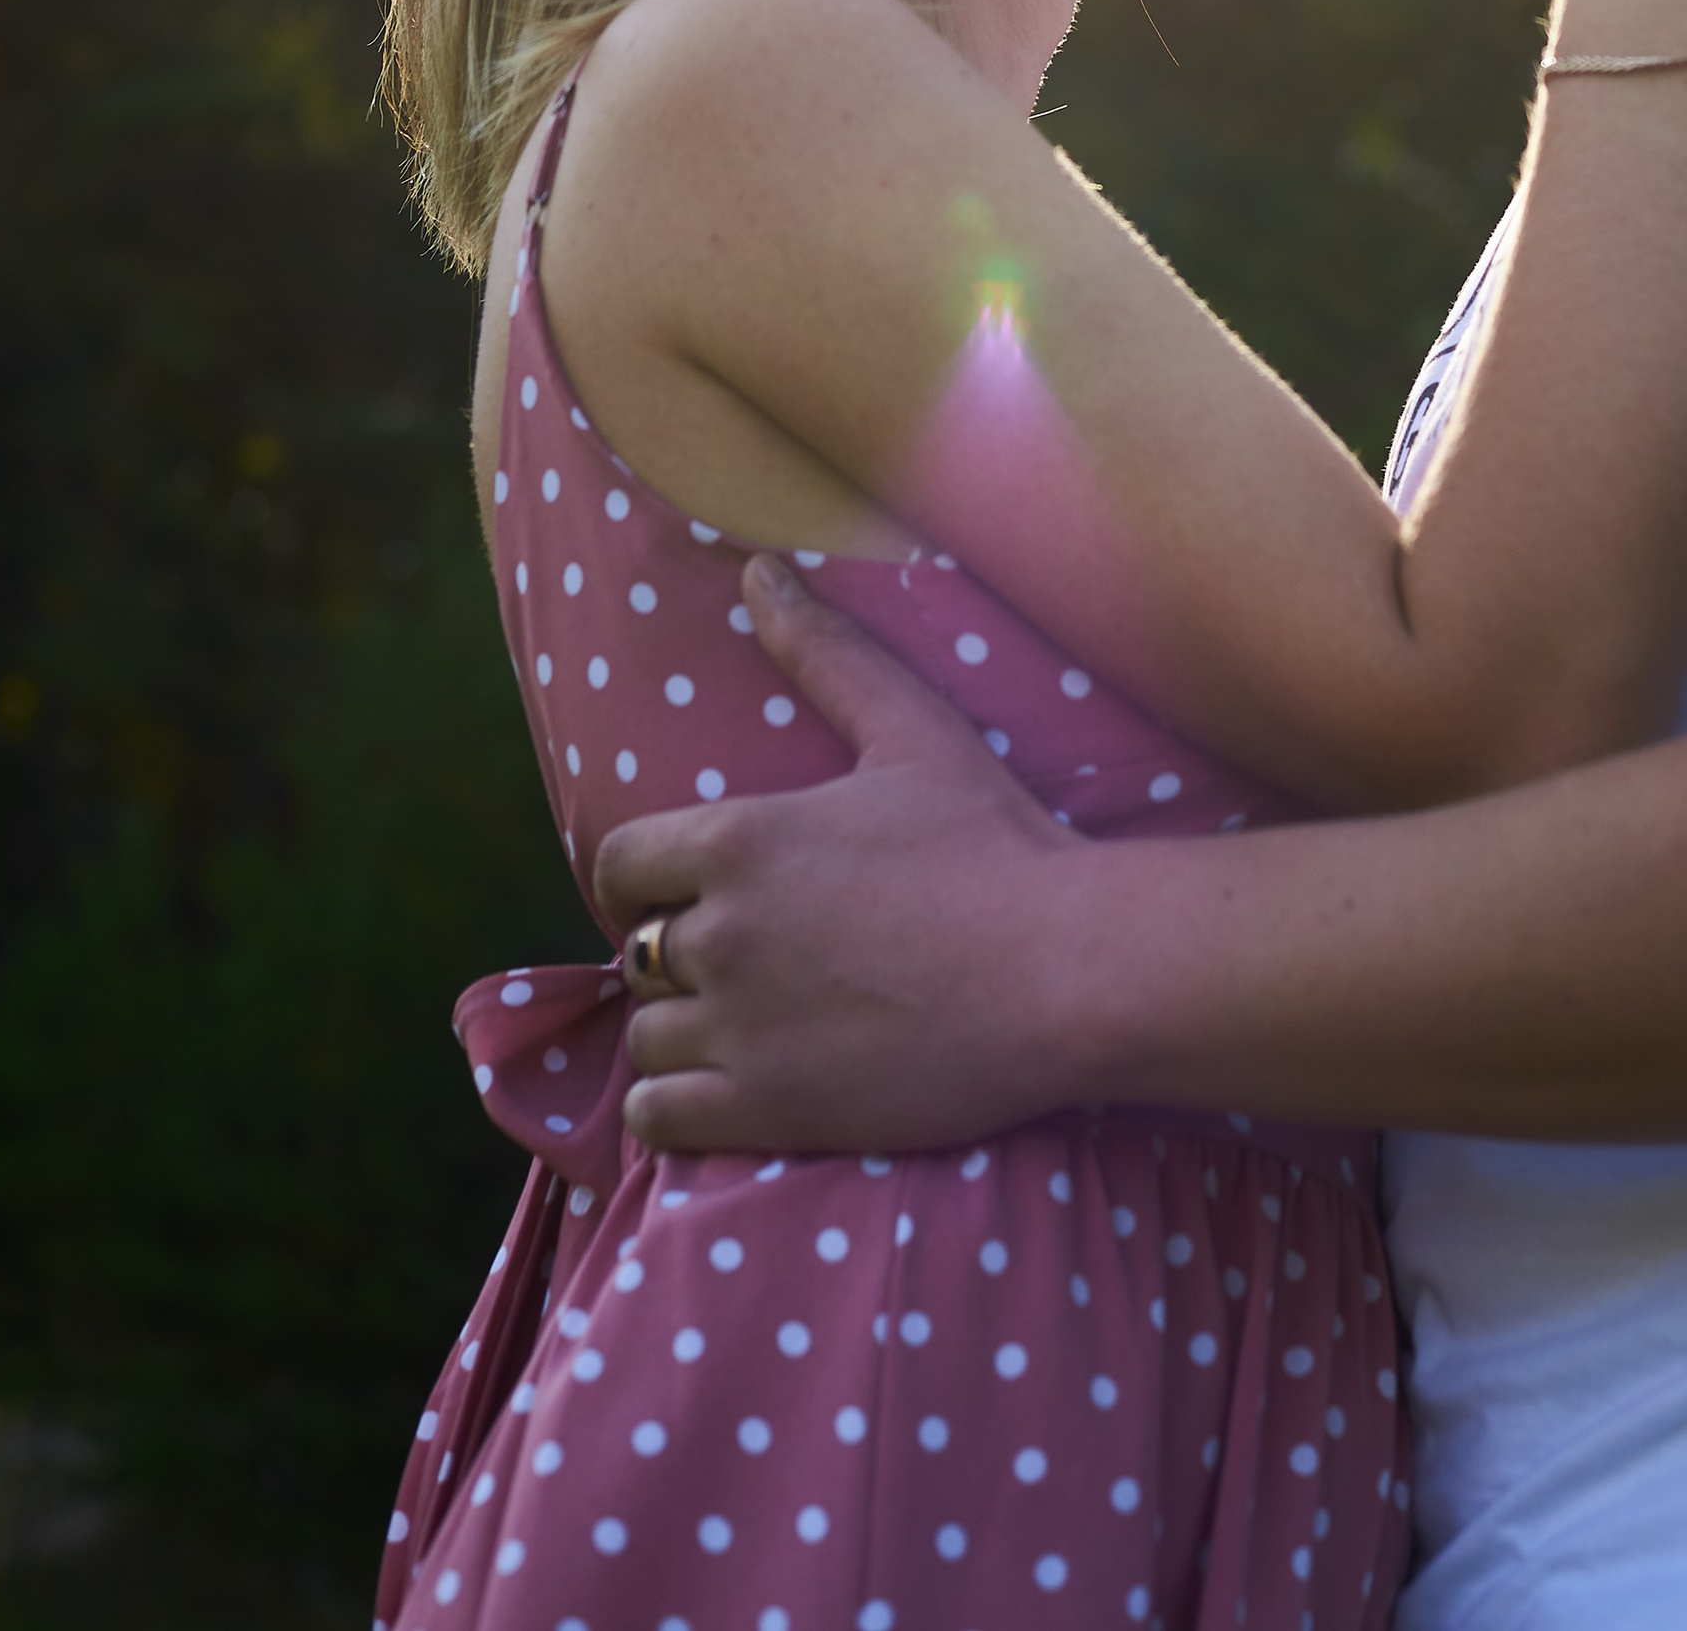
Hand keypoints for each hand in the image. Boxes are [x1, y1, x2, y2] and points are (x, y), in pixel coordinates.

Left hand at [592, 555, 1084, 1154]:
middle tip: (744, 960)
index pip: (620, 862)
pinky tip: (728, 1088)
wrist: (1067, 972)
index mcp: (739, 839)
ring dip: (681, 1031)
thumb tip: (755, 570)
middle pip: (636, 951)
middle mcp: (720, 932)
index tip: (696, 892)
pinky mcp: (766, 1109)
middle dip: (676, 953)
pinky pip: (656, 1116)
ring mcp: (740, 1027)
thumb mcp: (911, 728)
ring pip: (644, 1036)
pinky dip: (675, 1105)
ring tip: (745, 1025)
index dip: (649, 878)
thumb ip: (822, 650)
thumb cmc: (995, 843)